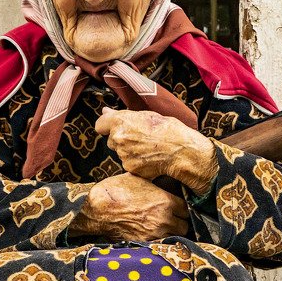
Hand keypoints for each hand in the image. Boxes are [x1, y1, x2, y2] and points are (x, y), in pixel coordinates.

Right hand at [69, 173, 189, 240]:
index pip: (187, 209)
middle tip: (172, 218)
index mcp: (166, 202)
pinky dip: (159, 240)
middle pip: (184, 226)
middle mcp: (164, 219)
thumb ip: (157, 182)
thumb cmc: (116, 190)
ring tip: (162, 226)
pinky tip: (152, 233)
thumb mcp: (140, 178)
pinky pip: (160, 244)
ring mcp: (154, 233)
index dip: (182, 207)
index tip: (177, 207)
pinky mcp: (144, 243)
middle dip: (179, 222)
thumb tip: (166, 178)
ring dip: (171, 232)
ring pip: (174, 237)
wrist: (97, 208)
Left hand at [94, 108, 218, 194]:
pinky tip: (149, 158)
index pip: (99, 125)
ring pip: (120, 152)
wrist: (182, 151)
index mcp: (120, 121)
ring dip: (129, 151)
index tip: (113, 127)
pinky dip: (136, 162)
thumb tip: (105, 112)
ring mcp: (123, 155)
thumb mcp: (147, 115)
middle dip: (121, 139)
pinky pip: (128, 164)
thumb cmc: (169, 129)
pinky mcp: (130, 168)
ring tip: (148, 147)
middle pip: (111, 140)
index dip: (107, 126)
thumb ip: (124, 115)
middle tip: (140, 137)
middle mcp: (118, 138)